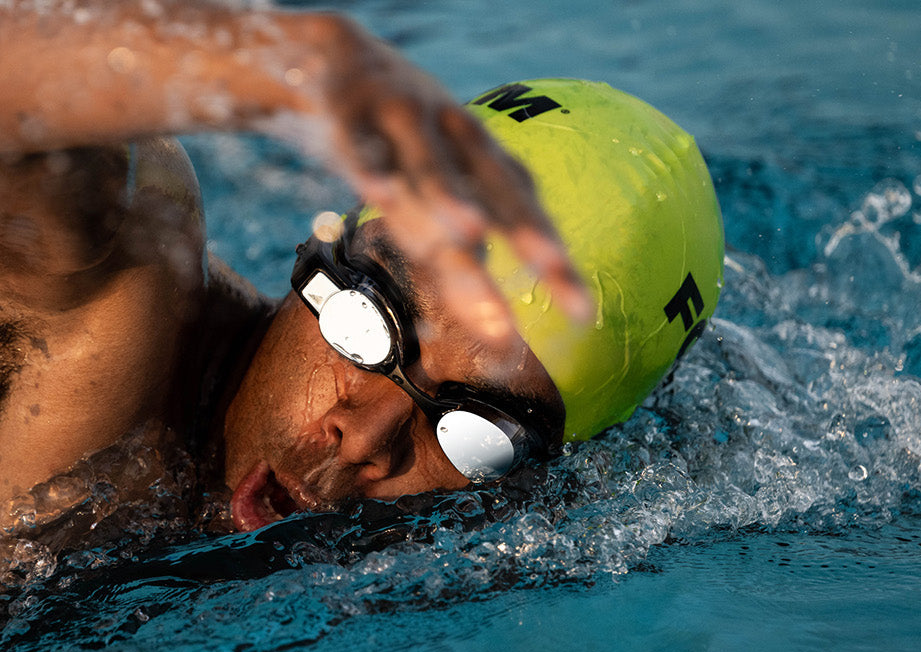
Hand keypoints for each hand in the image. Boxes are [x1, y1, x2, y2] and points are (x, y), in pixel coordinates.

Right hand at [292, 18, 592, 351]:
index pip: (525, 211)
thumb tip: (492, 323)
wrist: (338, 59)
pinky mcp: (355, 117)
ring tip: (470, 235)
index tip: (582, 312)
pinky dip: (373, 167)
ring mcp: (405, 122)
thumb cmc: (400, 140)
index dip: (551, 258)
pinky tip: (379, 194)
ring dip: (450, 195)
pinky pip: (364, 147)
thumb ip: (461, 245)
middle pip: (492, 190)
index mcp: (480, 158)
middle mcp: (454, 137)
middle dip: (522, 229)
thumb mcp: (439, 184)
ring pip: (430, 166)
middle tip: (553, 270)